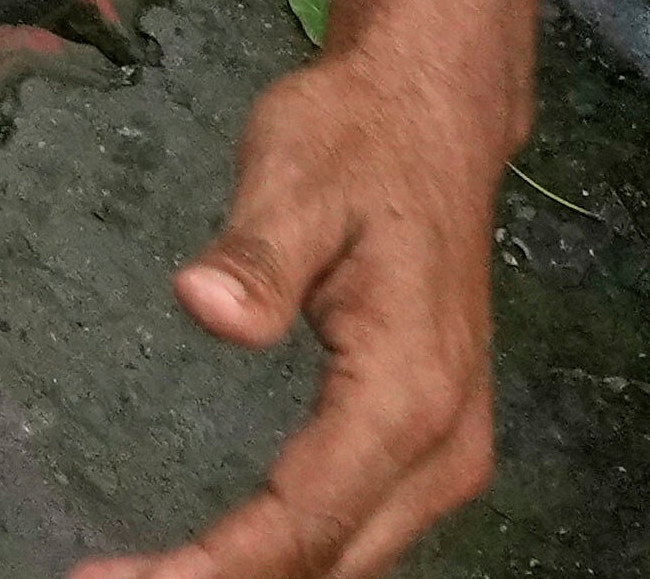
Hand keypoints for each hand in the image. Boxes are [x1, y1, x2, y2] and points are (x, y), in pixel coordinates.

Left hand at [72, 41, 509, 578]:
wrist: (433, 116)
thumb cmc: (359, 140)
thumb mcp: (296, 176)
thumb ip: (255, 256)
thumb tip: (204, 306)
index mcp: (408, 391)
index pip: (305, 517)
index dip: (216, 566)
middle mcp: (442, 446)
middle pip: (326, 559)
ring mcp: (444, 454)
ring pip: (344, 558)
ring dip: (252, 576)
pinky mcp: (427, 447)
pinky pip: (354, 530)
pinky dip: (285, 555)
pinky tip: (213, 559)